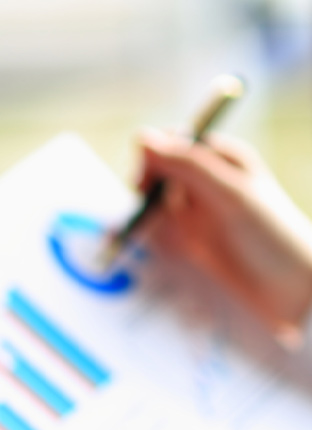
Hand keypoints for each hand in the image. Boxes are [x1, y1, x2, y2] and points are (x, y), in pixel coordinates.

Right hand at [136, 128, 311, 342]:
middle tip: (145, 210)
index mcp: (223, 159)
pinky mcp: (193, 239)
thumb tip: (141, 137)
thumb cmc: (270, 236)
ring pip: (156, 201)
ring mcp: (199, 211)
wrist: (290, 289)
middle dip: (146, 188)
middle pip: (159, 171)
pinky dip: (152, 236)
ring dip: (146, 215)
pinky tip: (153, 246)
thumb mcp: (229, 194)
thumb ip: (187, 165)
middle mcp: (208, 181)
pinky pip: (161, 229)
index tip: (144, 182)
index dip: (153, 158)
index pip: (173, 142)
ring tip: (143, 233)